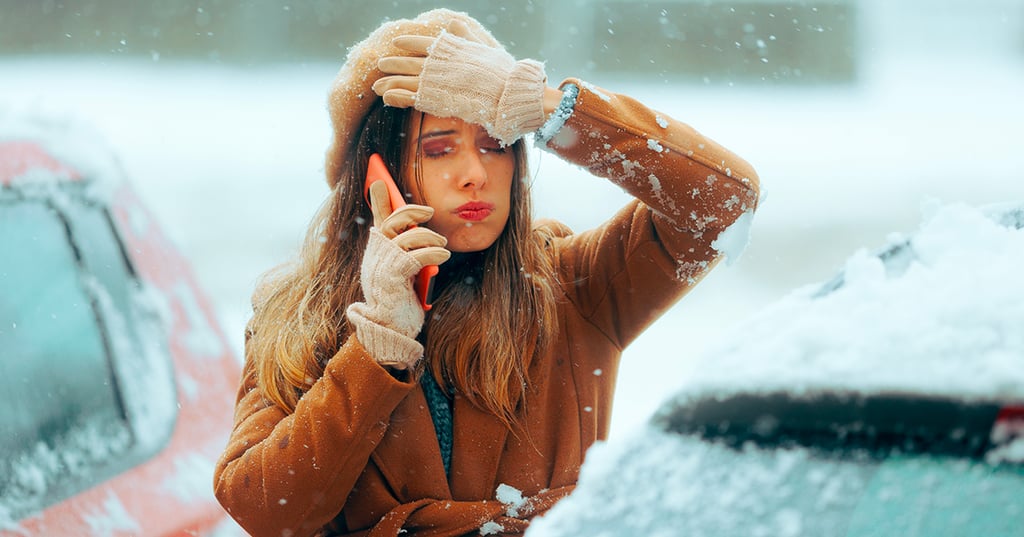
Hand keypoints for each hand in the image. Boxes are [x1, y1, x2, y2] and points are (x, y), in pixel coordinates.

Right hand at [346, 182, 449, 368]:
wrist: (390, 330)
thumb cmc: (399, 301)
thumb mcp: (403, 272)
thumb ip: (406, 251)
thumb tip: (416, 232)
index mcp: (377, 252)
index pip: (378, 219)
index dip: (379, 199)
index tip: (378, 179)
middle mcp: (375, 255)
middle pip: (393, 221)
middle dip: (412, 211)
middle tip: (429, 211)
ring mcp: (381, 265)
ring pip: (407, 236)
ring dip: (430, 237)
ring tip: (442, 245)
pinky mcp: (392, 277)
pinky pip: (415, 255)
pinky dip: (433, 252)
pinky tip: (443, 256)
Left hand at [372, 20, 547, 145]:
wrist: (505, 92)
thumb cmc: (500, 72)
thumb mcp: (481, 47)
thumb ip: (464, 36)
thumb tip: (452, 21)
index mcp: (448, 49)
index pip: (422, 43)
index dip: (408, 43)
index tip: (396, 42)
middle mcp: (437, 63)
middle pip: (408, 62)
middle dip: (393, 63)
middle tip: (380, 64)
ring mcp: (434, 81)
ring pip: (404, 80)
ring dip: (389, 82)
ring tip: (377, 85)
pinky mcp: (433, 100)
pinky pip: (409, 98)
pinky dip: (396, 97)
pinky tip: (386, 98)